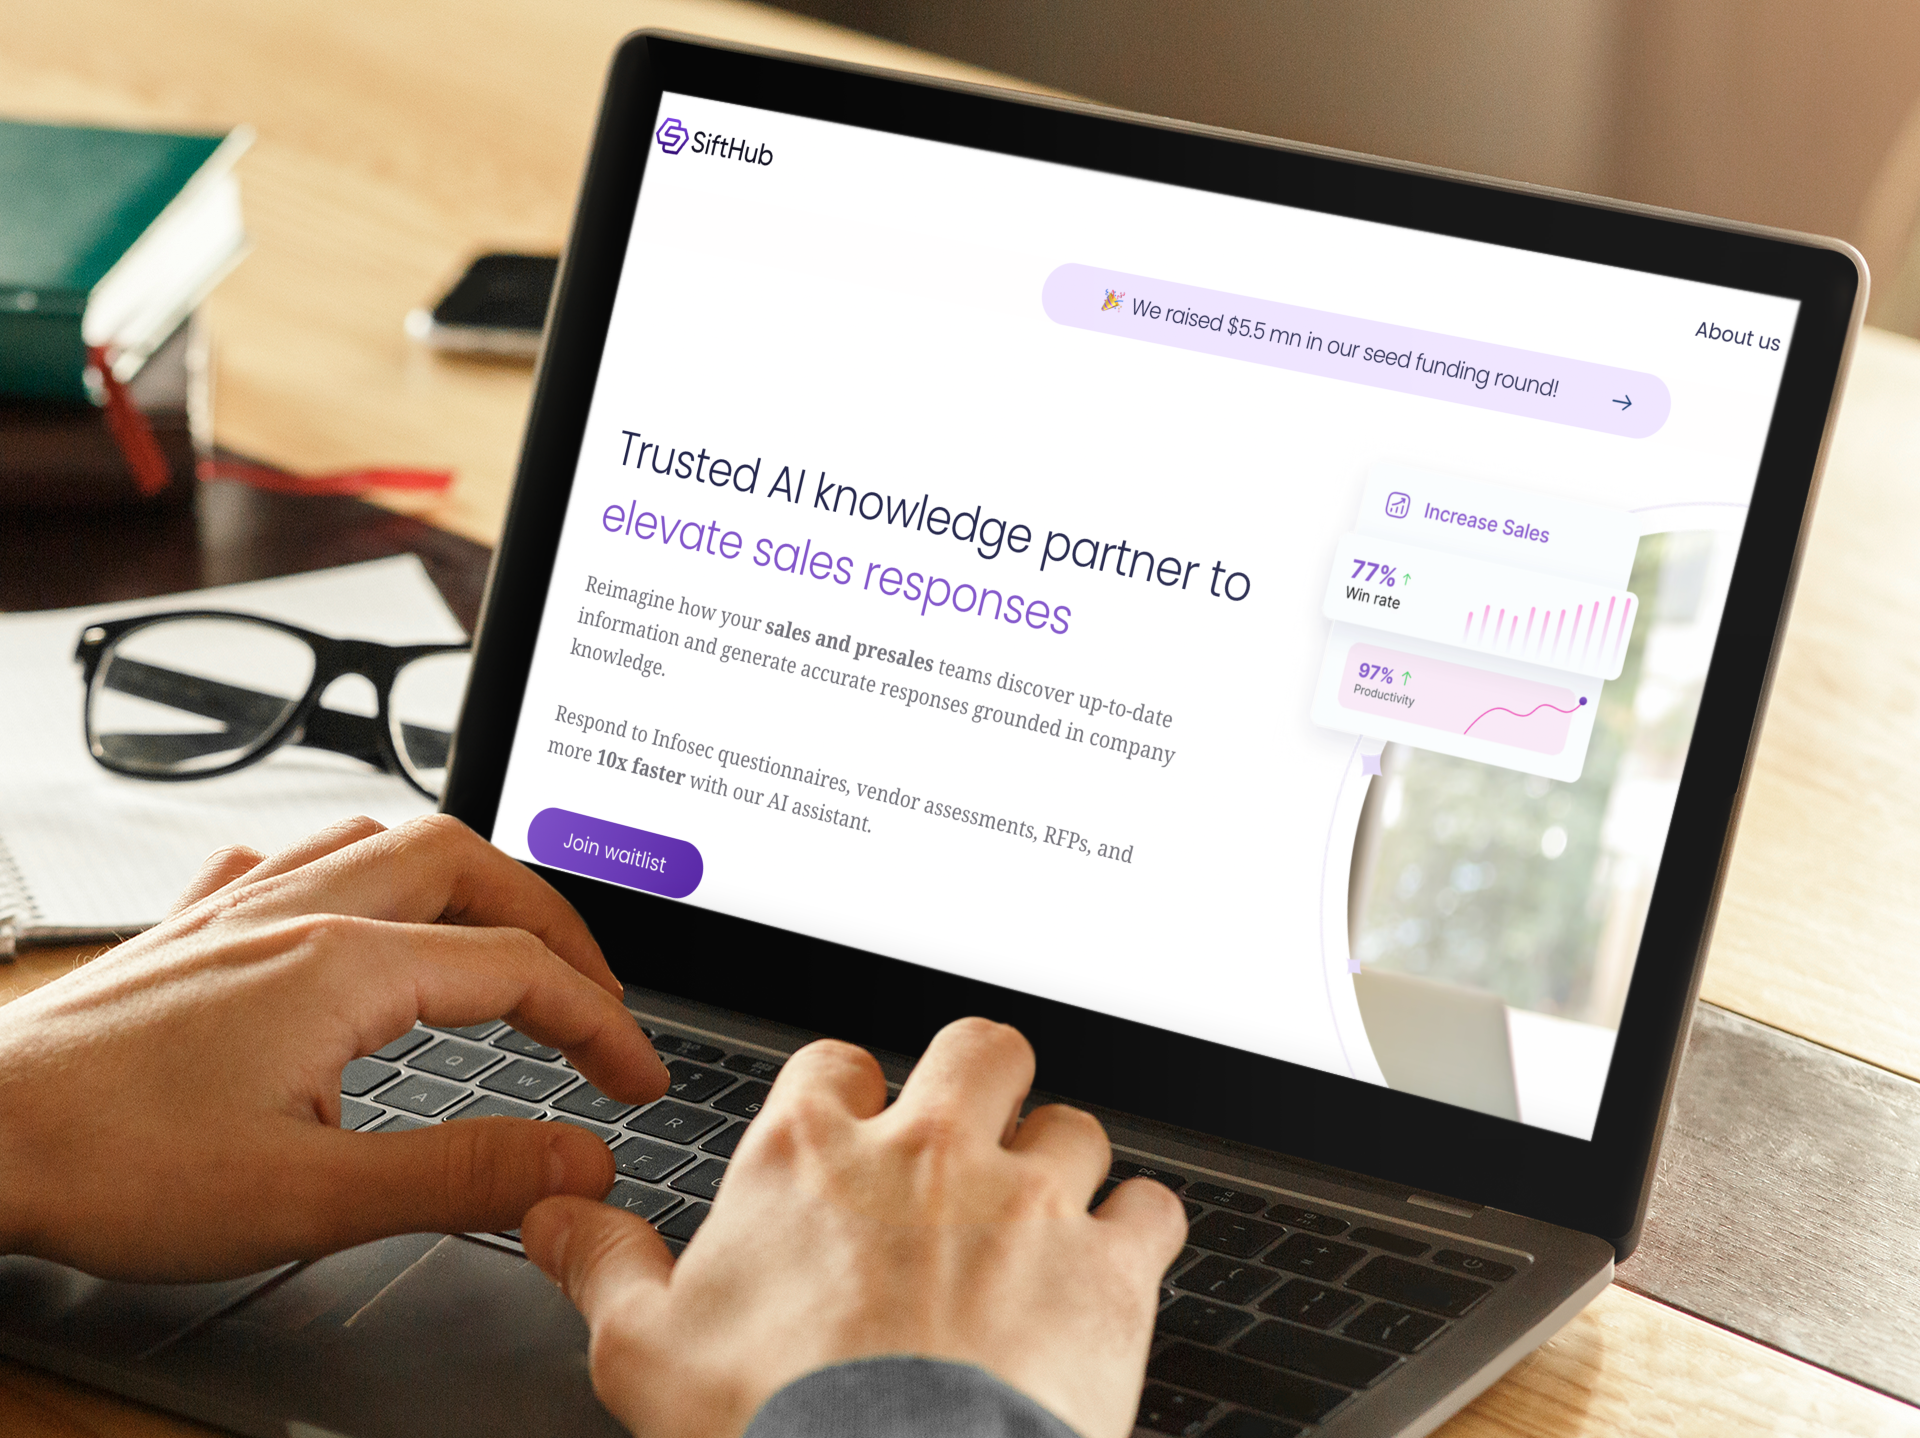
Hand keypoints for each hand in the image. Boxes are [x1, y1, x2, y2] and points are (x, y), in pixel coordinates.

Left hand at [0, 814, 667, 1280]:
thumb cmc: (111, 1165)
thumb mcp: (309, 1195)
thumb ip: (460, 1173)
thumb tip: (576, 1156)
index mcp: (346, 965)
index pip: (520, 972)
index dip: (601, 1025)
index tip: (636, 1083)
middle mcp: (301, 913)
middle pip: (468, 863)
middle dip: (552, 922)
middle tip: (589, 993)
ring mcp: (239, 911)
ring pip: (383, 838)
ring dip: (464, 879)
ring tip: (498, 936)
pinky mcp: (188, 933)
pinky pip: (291, 860)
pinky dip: (356, 873)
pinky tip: (347, 912)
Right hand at [524, 1017, 1186, 1437]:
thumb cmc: (768, 1427)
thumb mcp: (643, 1351)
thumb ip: (600, 1262)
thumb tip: (555, 1214)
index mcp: (813, 1153)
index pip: (832, 1062)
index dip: (845, 1092)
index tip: (850, 1128)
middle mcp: (927, 1152)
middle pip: (978, 1050)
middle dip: (980, 1082)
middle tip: (973, 1130)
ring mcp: (1027, 1199)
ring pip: (1073, 1125)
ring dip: (1061, 1164)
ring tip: (1045, 1215)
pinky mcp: (1108, 1266)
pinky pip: (1152, 1206)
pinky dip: (1139, 1230)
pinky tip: (1119, 1263)